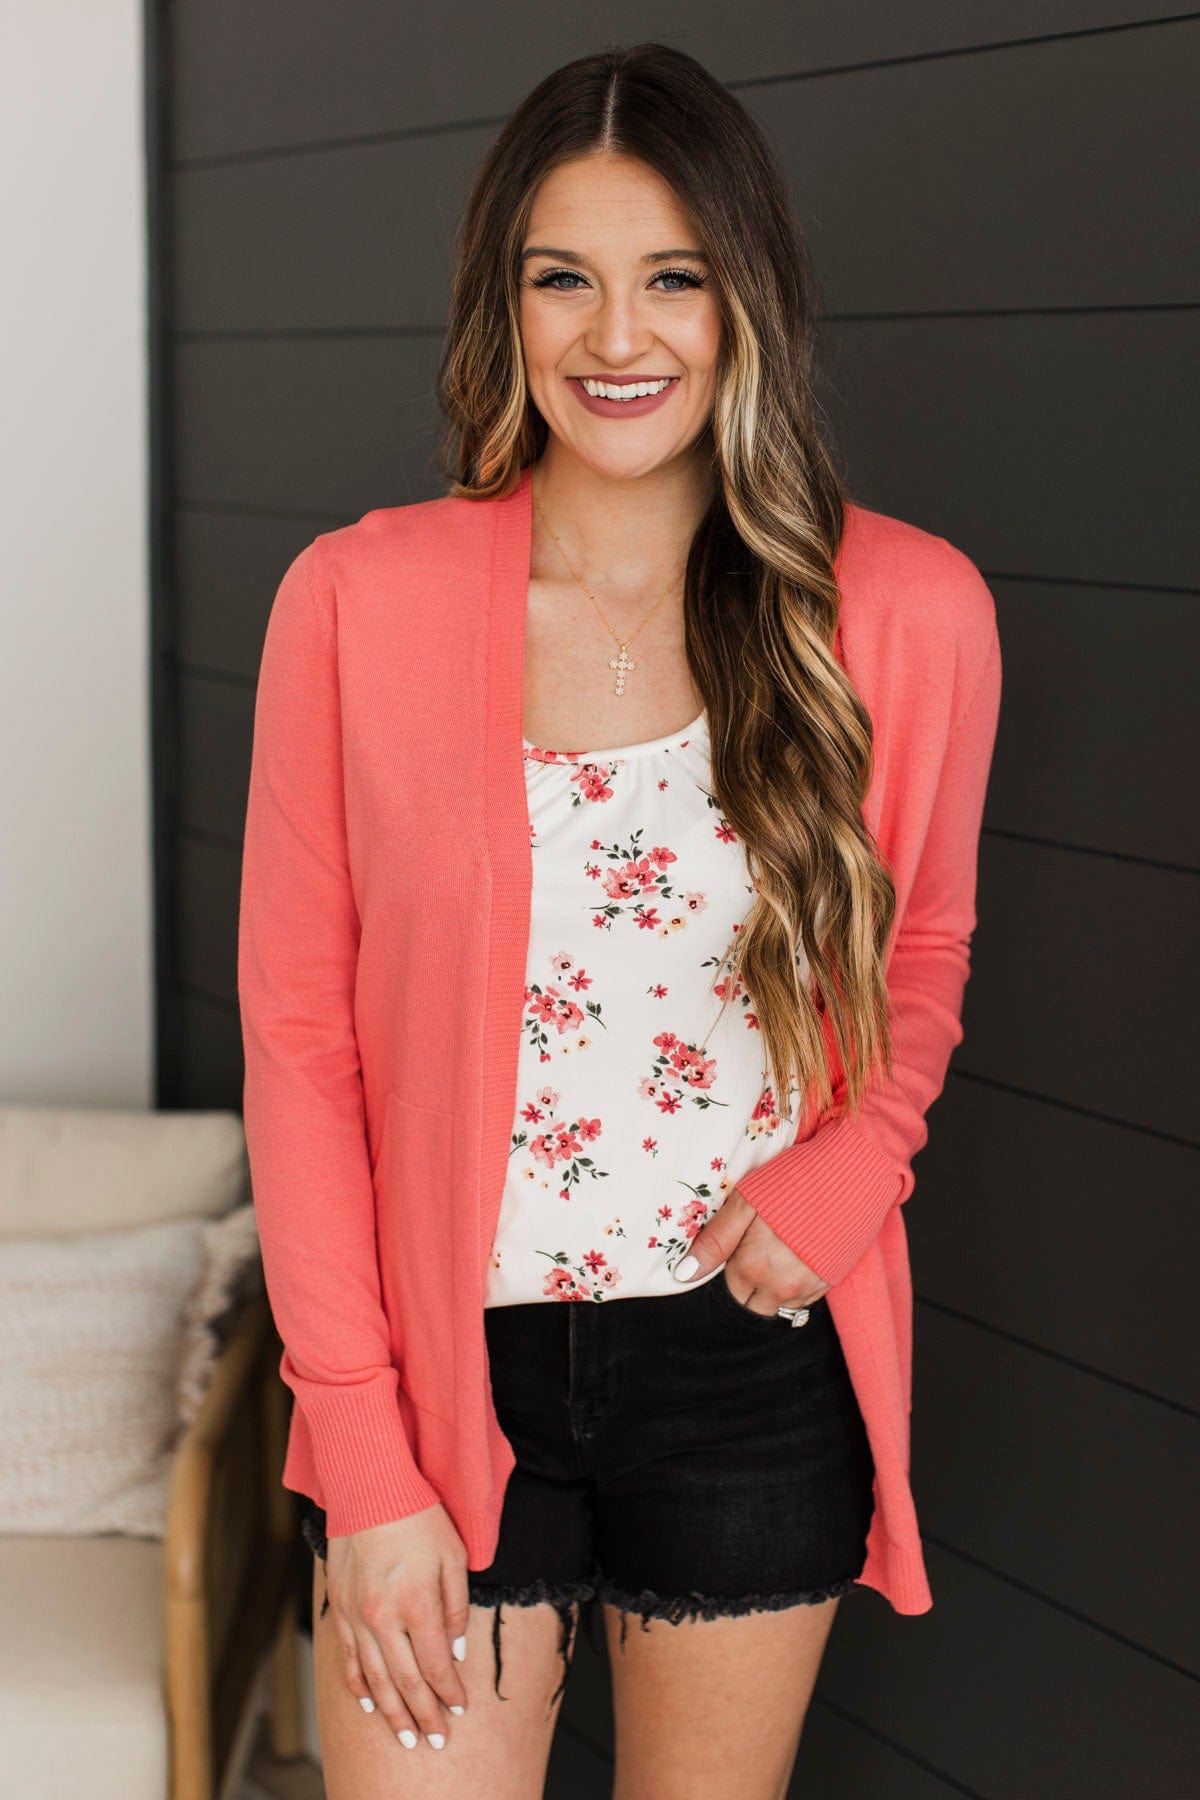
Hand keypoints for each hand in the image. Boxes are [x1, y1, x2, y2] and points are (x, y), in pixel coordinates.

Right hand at [325, 1502, 470, 1751]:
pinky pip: (347, 1656)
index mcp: (417, 1604)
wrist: (369, 1486)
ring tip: (404, 1736)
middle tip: (433, 1741)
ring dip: (390, 1711)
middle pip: (405, 1681)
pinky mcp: (339, 1607)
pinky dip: (357, 1684)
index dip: (449, 1693)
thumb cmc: (418, 1515)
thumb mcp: (453, 1555)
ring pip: (374, 1678)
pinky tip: (368, 1704)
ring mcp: (357, 1614)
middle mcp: (383, 1617)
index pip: (436, 1666)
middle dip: (422, 1715)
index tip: (460, 1709)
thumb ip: (456, 1607)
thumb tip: (455, 1651)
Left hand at [673, 1186, 829, 1315]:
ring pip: (779, 1304)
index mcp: (753, 1268)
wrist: (853, 1172)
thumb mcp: (745, 1202)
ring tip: (780, 1247)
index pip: (729, 1291)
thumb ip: (715, 1241)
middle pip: (752, 1305)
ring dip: (773, 1287)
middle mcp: (781, 1287)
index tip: (739, 1245)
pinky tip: (799, 1253)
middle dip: (749, 1284)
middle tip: (757, 1247)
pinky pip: (805, 1299)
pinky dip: (796, 1284)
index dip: (730, 1267)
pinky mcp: (832, 1281)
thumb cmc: (793, 1179)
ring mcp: (810, 1287)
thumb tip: (684, 1274)